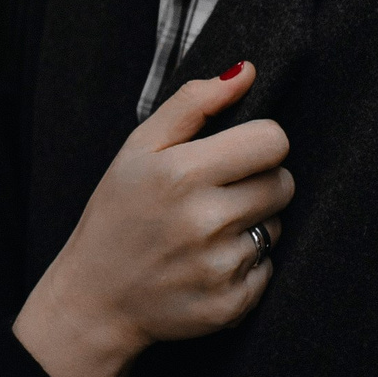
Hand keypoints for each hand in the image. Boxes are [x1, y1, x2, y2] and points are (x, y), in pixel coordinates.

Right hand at [13, 61, 291, 376]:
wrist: (94, 300)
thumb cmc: (116, 216)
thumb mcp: (138, 149)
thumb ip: (192, 104)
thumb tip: (246, 72)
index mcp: (183, 173)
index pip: (273, 140)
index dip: (259, 143)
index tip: (236, 154)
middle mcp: (205, 221)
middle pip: (283, 183)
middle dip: (259, 183)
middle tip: (218, 196)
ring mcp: (219, 266)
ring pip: (277, 227)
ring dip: (252, 226)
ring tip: (206, 234)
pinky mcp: (230, 304)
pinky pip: (268, 269)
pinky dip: (245, 267)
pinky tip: (207, 265)